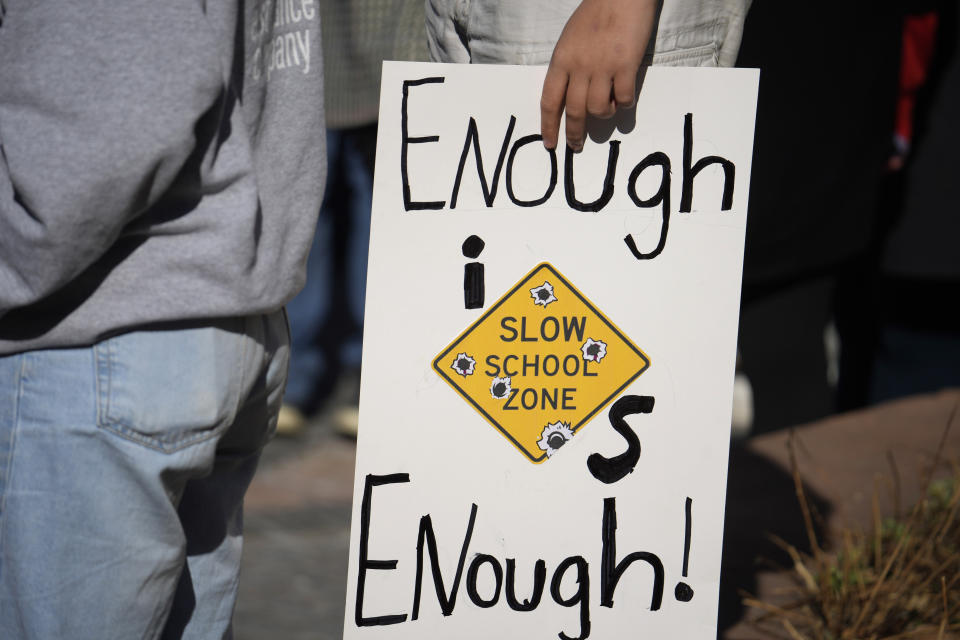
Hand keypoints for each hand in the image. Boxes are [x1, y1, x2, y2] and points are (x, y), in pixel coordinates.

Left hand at [541, 0, 656, 150]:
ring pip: (599, 109)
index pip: (550, 101)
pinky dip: (625, 104)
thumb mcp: (570, 39)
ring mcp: (603, 67)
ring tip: (609, 107)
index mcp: (562, 60)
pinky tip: (625, 97)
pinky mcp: (626, 66)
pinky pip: (624, 98)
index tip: (550, 144)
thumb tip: (570, 95)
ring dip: (604, 115)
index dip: (549, 126)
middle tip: (577, 146)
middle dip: (575, 134)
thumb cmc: (596, 13)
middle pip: (574, 111)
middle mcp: (580, 67)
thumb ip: (568, 66)